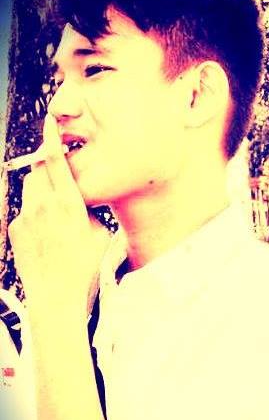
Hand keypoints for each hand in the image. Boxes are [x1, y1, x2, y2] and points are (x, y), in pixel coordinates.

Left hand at [8, 114, 110, 319]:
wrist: (56, 298)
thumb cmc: (84, 268)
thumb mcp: (102, 236)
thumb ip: (91, 212)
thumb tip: (83, 203)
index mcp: (68, 205)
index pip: (56, 162)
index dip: (52, 139)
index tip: (50, 121)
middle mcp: (43, 206)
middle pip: (38, 171)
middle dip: (47, 169)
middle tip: (60, 178)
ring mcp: (25, 218)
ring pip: (30, 189)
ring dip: (41, 191)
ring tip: (55, 212)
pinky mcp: (14, 230)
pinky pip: (25, 210)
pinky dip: (35, 213)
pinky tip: (47, 234)